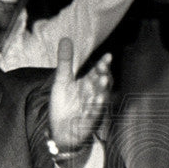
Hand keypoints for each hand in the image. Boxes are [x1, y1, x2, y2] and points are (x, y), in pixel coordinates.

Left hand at [48, 37, 111, 156]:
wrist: (60, 129)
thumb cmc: (65, 104)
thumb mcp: (62, 81)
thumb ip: (65, 61)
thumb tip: (65, 38)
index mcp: (88, 84)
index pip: (98, 72)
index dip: (103, 65)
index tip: (108, 56)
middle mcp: (93, 95)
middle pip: (101, 84)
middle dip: (104, 76)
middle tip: (104, 68)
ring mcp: (92, 109)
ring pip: (100, 98)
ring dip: (102, 90)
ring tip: (103, 80)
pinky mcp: (88, 122)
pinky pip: (94, 115)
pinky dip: (96, 108)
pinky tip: (98, 101)